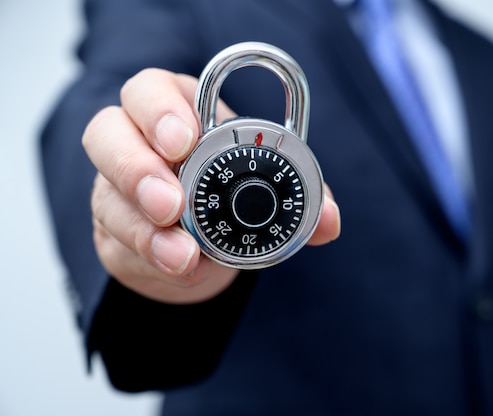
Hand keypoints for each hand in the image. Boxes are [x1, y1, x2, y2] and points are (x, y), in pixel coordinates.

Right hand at [83, 68, 340, 303]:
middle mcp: (137, 143)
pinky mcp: (113, 230)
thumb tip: (330, 222)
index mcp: (178, 112)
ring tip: (182, 254)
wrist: (201, 247)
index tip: (185, 141)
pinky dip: (148, 256)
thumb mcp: (270, 186)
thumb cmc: (233, 196)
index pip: (151, 91)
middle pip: (106, 132)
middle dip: (137, 167)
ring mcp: (118, 188)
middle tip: (171, 203)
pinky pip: (115, 241)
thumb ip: (304, 198)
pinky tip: (178, 266)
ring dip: (143, 227)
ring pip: (106, 193)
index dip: (160, 110)